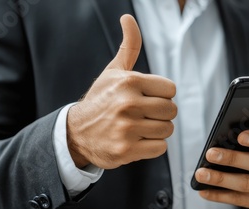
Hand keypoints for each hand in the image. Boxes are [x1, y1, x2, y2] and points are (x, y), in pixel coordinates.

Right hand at [66, 15, 176, 168]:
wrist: (77, 132)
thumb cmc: (101, 100)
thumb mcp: (113, 71)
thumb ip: (129, 46)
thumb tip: (128, 18)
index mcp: (129, 82)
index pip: (170, 89)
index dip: (161, 95)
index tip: (147, 97)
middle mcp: (128, 104)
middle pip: (172, 110)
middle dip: (161, 113)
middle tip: (144, 114)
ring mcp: (127, 129)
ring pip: (167, 129)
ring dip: (157, 130)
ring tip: (139, 127)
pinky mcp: (127, 150)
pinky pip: (160, 148)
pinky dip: (152, 146)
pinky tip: (137, 140)